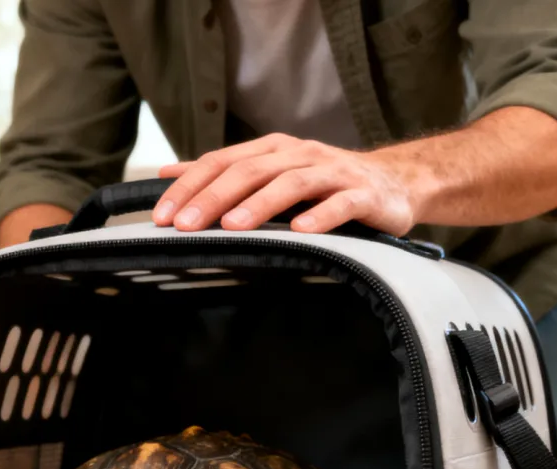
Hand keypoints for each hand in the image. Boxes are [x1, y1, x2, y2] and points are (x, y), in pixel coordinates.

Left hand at [152, 133, 421, 236]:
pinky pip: (340, 204)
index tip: (162, 215)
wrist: (394, 183)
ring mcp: (333, 172)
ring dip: (260, 204)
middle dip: (214, 197)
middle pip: (251, 170)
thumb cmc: (323, 183)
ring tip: (233, 226)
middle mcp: (300, 154)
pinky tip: (300, 230)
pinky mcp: (364, 195)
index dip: (190, 186)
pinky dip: (320, 216)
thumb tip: (165, 173)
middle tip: (185, 224)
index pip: (221, 162)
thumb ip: (221, 173)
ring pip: (292, 183)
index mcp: (273, 149)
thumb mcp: (270, 171)